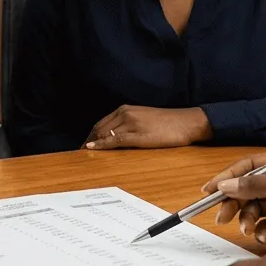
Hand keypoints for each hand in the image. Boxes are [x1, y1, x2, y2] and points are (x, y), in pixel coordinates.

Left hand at [84, 106, 210, 149]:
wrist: (187, 122)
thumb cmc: (168, 123)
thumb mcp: (144, 119)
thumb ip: (128, 124)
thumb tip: (115, 137)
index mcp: (126, 109)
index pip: (100, 123)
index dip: (90, 136)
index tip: (83, 146)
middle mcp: (125, 114)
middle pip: (99, 129)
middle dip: (88, 141)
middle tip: (79, 154)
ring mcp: (131, 124)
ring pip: (104, 134)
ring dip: (92, 144)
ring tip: (83, 156)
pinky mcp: (138, 135)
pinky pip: (115, 140)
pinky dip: (102, 145)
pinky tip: (93, 149)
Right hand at [202, 152, 265, 264]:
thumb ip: (256, 186)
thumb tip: (225, 186)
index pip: (251, 166)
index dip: (228, 177)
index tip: (208, 190)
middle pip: (250, 189)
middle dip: (235, 203)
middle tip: (221, 216)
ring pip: (256, 209)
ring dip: (248, 219)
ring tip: (248, 229)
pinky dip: (262, 231)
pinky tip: (264, 237)